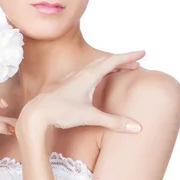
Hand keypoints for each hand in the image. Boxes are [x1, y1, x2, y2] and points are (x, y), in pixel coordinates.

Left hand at [16, 50, 145, 134]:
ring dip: (110, 65)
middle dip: (122, 61)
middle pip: (105, 62)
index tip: (143, 52)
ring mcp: (72, 79)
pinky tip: (95, 77)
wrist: (36, 114)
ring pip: (95, 66)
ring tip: (121, 69)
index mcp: (88, 76)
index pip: (113, 62)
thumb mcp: (90, 117)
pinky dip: (98, 72)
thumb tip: (137, 127)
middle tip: (137, 63)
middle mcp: (80, 74)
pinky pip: (86, 73)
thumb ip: (113, 122)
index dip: (129, 56)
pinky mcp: (66, 86)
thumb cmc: (61, 113)